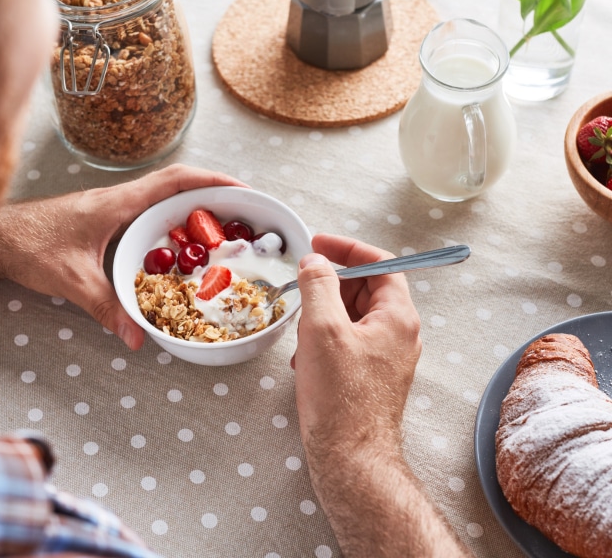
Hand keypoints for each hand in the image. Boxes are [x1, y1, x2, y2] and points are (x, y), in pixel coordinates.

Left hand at [0, 164, 246, 349]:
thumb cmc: (29, 246)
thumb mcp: (72, 279)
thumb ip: (107, 307)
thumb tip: (138, 337)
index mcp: (118, 203)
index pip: (174, 180)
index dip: (212, 180)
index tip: (243, 188)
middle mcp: (119, 199)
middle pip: (177, 185)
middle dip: (214, 192)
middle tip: (244, 212)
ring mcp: (112, 207)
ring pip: (163, 198)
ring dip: (194, 206)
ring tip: (223, 228)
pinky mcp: (105, 219)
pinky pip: (149, 213)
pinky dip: (172, 221)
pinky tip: (180, 247)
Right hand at [291, 236, 471, 557]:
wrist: (350, 457)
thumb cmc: (340, 396)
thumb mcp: (322, 328)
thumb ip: (318, 285)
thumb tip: (314, 262)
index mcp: (397, 316)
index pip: (381, 263)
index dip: (348, 248)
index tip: (318, 244)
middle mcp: (399, 334)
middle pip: (366, 289)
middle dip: (330, 287)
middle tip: (302, 290)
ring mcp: (387, 357)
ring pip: (353, 318)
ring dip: (323, 317)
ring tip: (301, 334)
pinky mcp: (371, 377)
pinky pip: (348, 343)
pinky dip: (324, 341)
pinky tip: (305, 361)